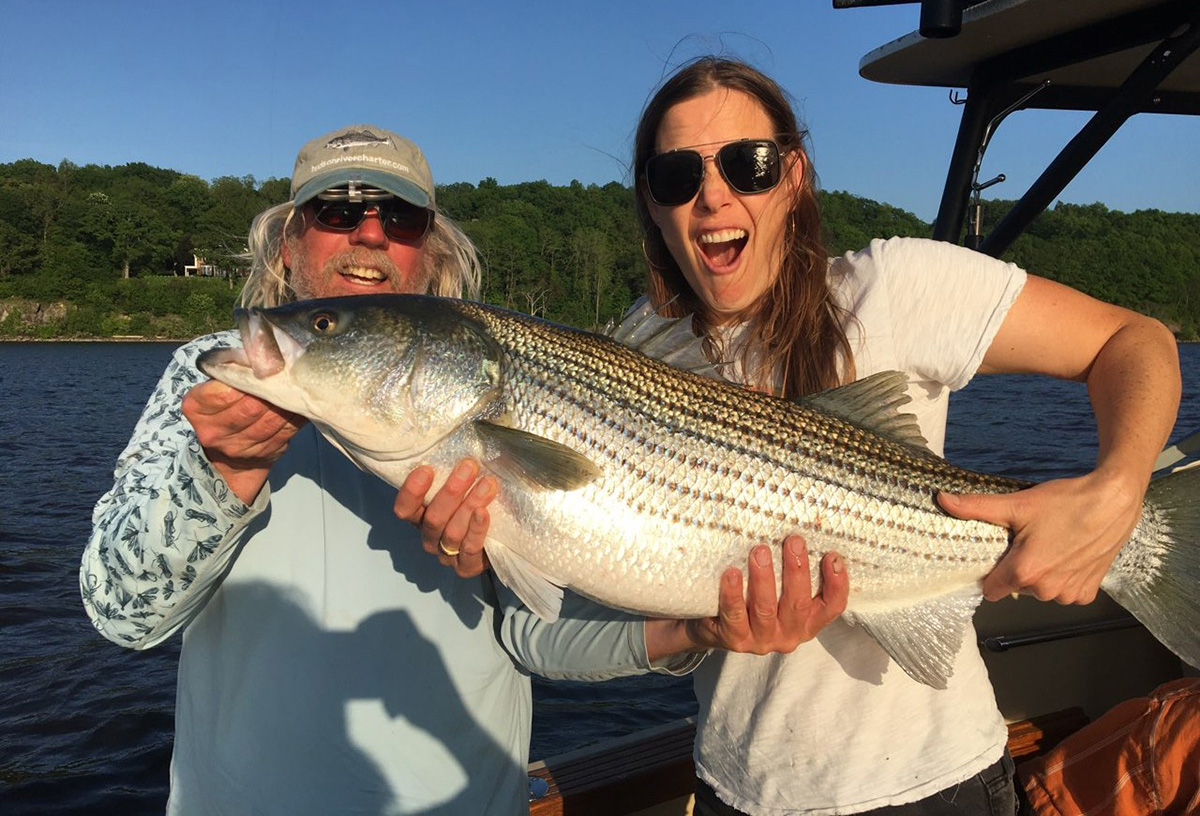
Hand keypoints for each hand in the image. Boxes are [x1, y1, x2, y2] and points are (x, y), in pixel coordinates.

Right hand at [182, 379, 305, 503]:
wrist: (226, 452)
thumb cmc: (223, 406)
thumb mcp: (214, 387)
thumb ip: (231, 373)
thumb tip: (262, 355)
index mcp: (196, 408)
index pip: (222, 392)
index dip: (245, 379)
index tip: (260, 368)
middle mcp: (213, 431)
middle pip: (250, 407)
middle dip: (270, 390)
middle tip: (284, 375)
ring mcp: (237, 448)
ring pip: (270, 421)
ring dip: (287, 403)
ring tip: (295, 388)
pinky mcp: (262, 455)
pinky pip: (285, 433)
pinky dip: (295, 417)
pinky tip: (299, 405)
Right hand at [393, 459, 495, 577]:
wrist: (499, 540)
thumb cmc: (476, 503)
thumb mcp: (463, 486)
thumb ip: (456, 470)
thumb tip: (465, 434)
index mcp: (421, 518)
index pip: (405, 509)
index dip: (412, 491)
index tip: (427, 469)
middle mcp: (430, 537)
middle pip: (433, 518)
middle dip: (451, 491)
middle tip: (469, 467)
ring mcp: (447, 555)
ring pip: (452, 532)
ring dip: (469, 505)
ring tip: (487, 484)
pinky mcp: (467, 568)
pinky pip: (469, 550)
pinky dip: (476, 530)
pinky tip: (484, 513)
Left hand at [646, 536, 848, 658]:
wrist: (715, 628)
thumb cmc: (754, 600)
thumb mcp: (780, 590)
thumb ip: (792, 571)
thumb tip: (798, 529)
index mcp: (807, 621)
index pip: (832, 606)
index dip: (837, 584)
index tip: (832, 556)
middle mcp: (789, 634)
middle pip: (798, 604)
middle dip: (796, 571)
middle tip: (793, 541)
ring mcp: (762, 640)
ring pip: (766, 609)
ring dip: (764, 579)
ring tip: (759, 551)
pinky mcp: (735, 640)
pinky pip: (734, 615)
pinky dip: (733, 594)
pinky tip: (732, 573)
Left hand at [938, 470, 1143, 603]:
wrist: (1113, 500)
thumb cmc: (1066, 502)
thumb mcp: (1018, 504)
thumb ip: (977, 507)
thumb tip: (942, 499)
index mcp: (1024, 572)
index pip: (990, 590)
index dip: (991, 573)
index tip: (998, 555)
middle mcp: (1046, 590)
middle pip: (1016, 587)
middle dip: (1017, 568)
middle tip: (1029, 541)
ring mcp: (1069, 594)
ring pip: (1040, 591)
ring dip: (1042, 573)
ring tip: (1051, 545)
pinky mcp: (1088, 593)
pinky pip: (1064, 591)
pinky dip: (1064, 577)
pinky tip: (1069, 554)